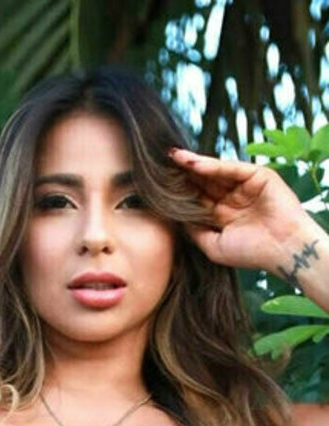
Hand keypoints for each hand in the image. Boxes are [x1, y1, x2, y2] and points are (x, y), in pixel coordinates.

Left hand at [169, 148, 310, 272]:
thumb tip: (172, 218)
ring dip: (192, 164)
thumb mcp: (212, 245)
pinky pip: (231, 168)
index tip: (156, 182)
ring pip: (214, 171)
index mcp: (221, 213)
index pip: (196, 196)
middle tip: (160, 163)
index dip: (178, 189)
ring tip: (172, 157)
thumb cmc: (250, 253)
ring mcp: (244, 186)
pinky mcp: (258, 176)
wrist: (283, 252)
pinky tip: (193, 164)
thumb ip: (193, 230)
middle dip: (182, 173)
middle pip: (202, 181)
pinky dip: (212, 166)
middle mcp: (231, 197)